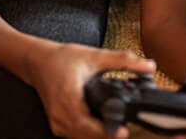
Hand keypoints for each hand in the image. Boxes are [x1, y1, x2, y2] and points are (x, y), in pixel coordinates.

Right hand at [27, 43, 155, 138]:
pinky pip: (77, 136)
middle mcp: (61, 115)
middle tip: (126, 127)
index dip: (110, 131)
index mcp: (69, 99)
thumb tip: (148, 65)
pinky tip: (100, 124)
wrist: (37, 61)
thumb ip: (123, 60)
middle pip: (89, 136)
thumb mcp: (93, 56)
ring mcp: (58, 123)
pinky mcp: (58, 125)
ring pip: (83, 138)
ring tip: (115, 125)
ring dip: (100, 134)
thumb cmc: (60, 59)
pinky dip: (90, 132)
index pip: (91, 126)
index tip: (125, 131)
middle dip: (109, 133)